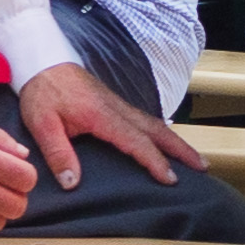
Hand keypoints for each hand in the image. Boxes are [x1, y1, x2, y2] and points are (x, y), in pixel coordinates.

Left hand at [19, 62, 205, 188]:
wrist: (43, 61)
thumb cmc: (43, 92)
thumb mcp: (42, 124)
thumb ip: (59, 153)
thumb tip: (72, 183)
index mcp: (103, 116)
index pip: (136, 141)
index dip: (155, 162)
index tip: (171, 179)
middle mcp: (118, 109)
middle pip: (158, 130)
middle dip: (181, 149)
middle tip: (202, 166)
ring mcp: (119, 105)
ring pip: (155, 124)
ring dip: (176, 141)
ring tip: (192, 158)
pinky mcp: (115, 104)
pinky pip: (146, 120)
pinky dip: (162, 133)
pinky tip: (165, 141)